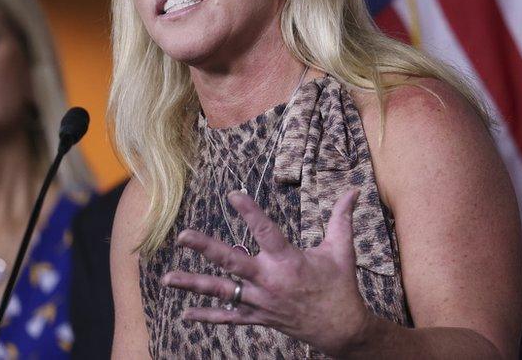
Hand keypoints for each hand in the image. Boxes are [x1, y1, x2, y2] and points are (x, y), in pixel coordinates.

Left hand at [161, 188, 372, 356]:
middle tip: (183, 236)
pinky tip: (185, 313)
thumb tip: (354, 191)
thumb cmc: (341, 286)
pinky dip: (208, 316)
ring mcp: (260, 302)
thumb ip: (342, 218)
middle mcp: (270, 281)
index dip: (249, 212)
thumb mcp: (342, 250)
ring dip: (193, 284)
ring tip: (166, 279)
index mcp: (289, 261)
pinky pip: (229, 317)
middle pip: (232, 262)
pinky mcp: (258, 317)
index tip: (233, 194)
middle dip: (206, 248)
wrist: (341, 329)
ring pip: (222, 291)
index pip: (265, 231)